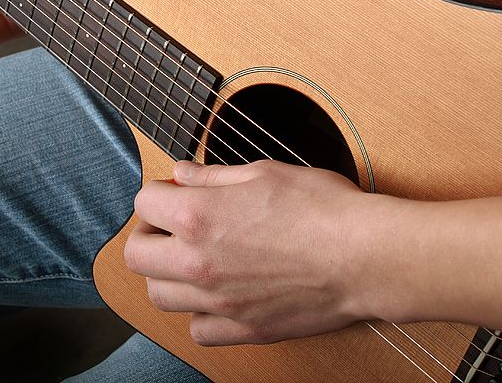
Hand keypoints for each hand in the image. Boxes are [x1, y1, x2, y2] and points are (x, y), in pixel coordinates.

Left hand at [125, 160, 366, 345]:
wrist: (364, 255)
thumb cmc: (323, 207)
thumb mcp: (265, 172)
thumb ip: (214, 176)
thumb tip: (182, 174)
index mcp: (199, 216)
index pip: (144, 202)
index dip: (159, 191)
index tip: (176, 192)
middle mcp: (198, 262)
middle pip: (137, 255)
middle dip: (148, 234)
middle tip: (171, 226)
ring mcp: (218, 301)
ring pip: (159, 296)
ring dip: (166, 274)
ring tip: (192, 259)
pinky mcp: (244, 328)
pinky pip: (197, 330)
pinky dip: (198, 314)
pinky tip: (217, 294)